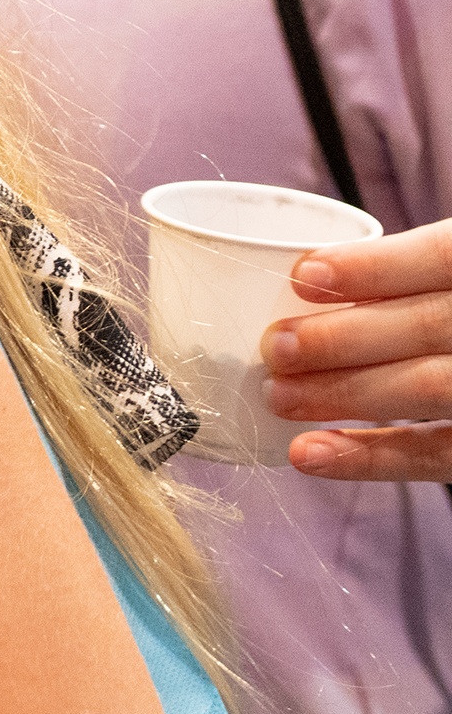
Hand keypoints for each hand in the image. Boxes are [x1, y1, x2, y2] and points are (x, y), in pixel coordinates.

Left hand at [272, 223, 451, 478]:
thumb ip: (416, 272)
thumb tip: (310, 281)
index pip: (448, 256)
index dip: (380, 267)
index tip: (305, 275)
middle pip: (434, 326)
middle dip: (348, 337)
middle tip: (277, 347)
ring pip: (434, 387)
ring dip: (348, 394)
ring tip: (279, 396)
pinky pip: (442, 453)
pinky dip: (375, 457)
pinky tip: (313, 454)